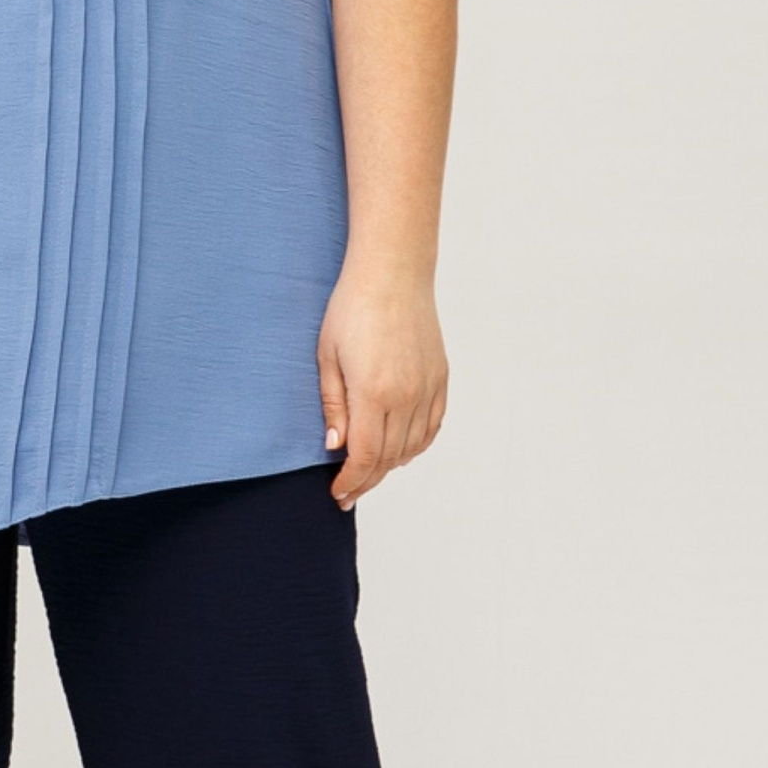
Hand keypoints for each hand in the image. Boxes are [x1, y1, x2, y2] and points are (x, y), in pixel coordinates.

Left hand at [316, 266, 448, 509]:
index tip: (338, 493)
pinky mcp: (440, 379)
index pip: (366, 456)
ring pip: (412, 447)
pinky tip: (399, 451)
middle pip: (389, 458)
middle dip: (367, 480)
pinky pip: (431, 427)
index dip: (351, 481)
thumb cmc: (352, 308)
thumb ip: (333, 406)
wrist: (392, 274)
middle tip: (348, 493)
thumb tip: (337, 447)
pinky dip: (415, 445)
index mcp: (374, 392)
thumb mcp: (327, 357)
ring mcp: (427, 388)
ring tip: (369, 473)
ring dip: (390, 465)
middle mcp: (406, 396)